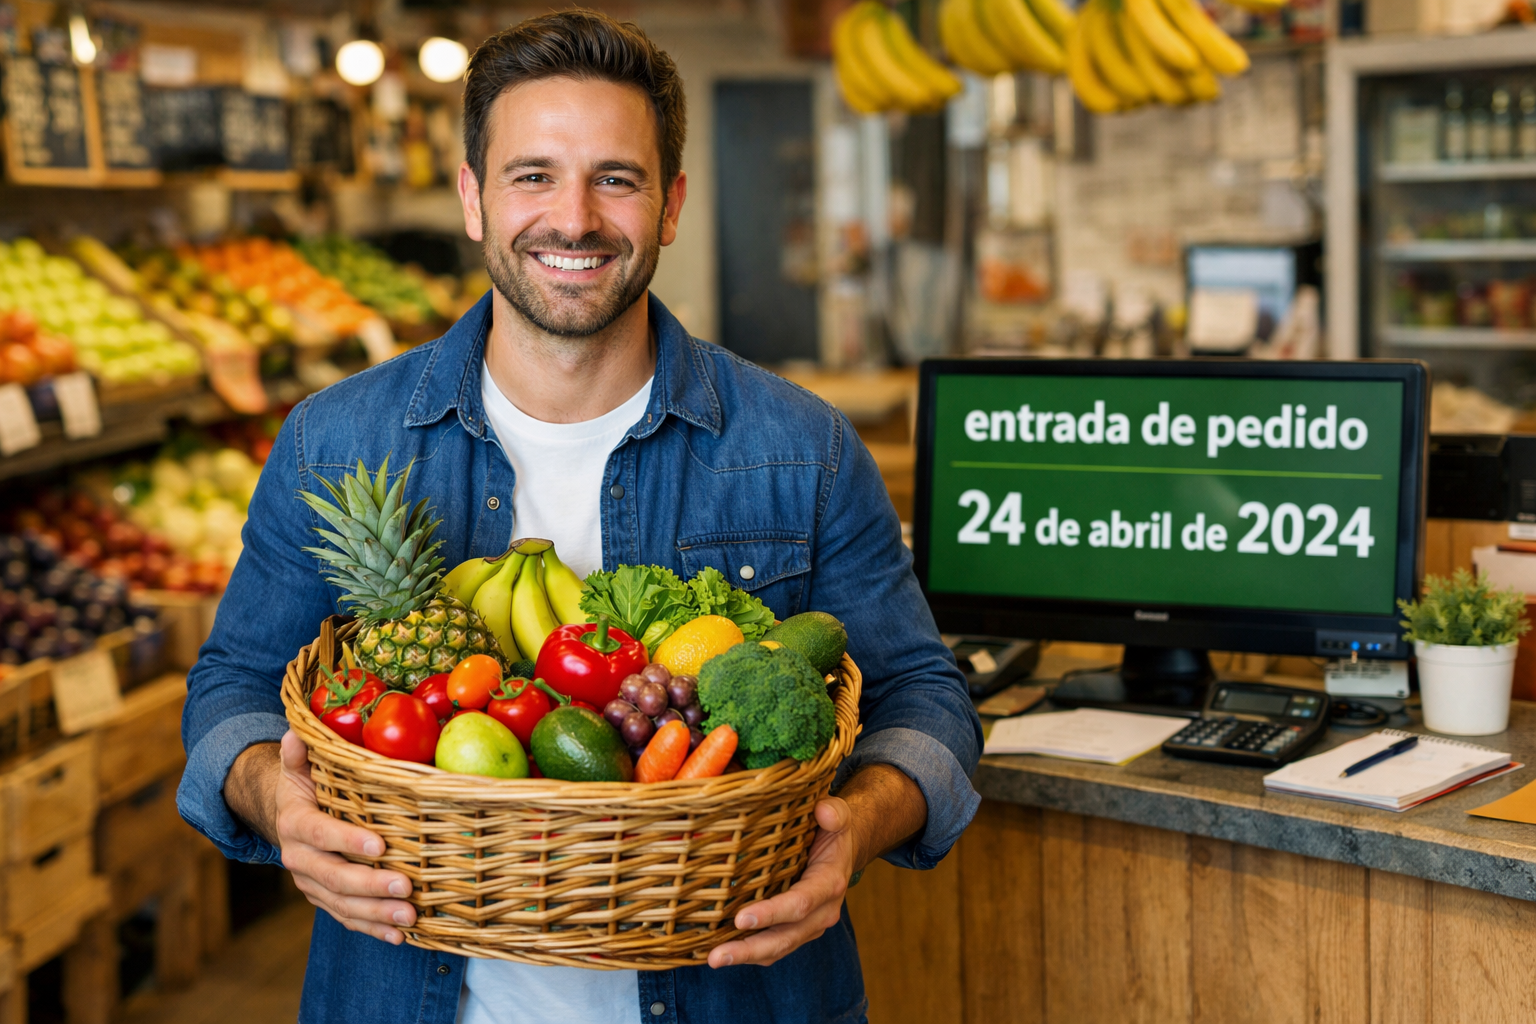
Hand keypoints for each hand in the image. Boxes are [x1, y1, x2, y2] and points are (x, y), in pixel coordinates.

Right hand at [263, 731, 417, 943]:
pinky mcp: (324, 899)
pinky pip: (347, 918)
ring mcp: (311, 884)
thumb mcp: (299, 766)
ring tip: (410, 917)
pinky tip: (401, 936)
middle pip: (333, 877)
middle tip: (406, 887)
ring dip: (376, 914)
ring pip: (342, 904)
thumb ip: (299, 753)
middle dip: (370, 885)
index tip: (380, 845)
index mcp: (295, 823)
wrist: (286, 818)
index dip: (346, 840)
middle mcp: (299, 858)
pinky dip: (373, 929)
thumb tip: (296, 732)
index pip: (320, 833)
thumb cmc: (305, 785)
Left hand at [705, 762, 926, 968]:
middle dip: (751, 949)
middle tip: (717, 955)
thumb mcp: (839, 815)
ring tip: (713, 958)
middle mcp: (822, 911)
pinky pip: (774, 948)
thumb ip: (834, 813)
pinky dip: (750, 953)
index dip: (772, 913)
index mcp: (830, 883)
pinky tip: (722, 951)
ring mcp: (810, 925)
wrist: (843, 850)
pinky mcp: (797, 930)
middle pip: (786, 938)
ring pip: (778, 948)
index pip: (800, 903)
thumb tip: (823, 810)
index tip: (741, 918)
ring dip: (746, 956)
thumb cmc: (833, 830)